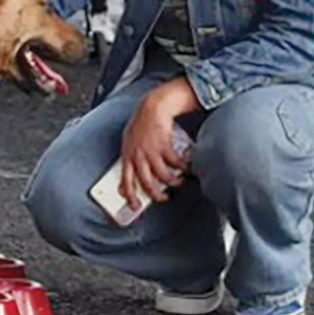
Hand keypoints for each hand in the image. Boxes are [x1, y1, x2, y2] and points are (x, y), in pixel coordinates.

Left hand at [119, 77, 199, 207]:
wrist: (151, 108)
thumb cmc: (140, 125)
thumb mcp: (129, 143)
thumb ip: (130, 159)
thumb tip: (128, 176)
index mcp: (127, 156)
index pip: (125, 181)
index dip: (130, 196)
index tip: (135, 206)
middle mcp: (138, 156)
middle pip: (147, 183)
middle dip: (157, 195)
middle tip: (163, 198)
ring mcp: (151, 152)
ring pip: (163, 176)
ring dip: (173, 182)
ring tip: (178, 182)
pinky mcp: (164, 146)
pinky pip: (176, 163)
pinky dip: (184, 167)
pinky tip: (188, 167)